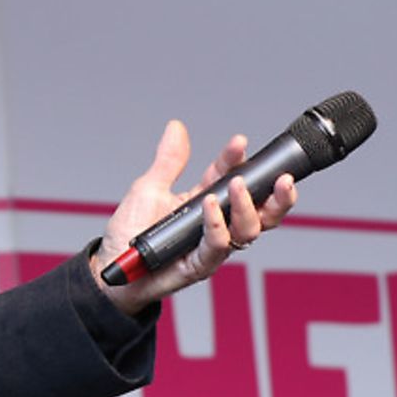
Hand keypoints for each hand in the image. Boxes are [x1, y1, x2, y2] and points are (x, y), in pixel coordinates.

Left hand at [91, 120, 297, 313]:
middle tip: (280, 177)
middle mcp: (216, 223)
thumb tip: (176, 127)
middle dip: (278, 194)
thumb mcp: (148, 188)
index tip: (239, 143)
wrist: (116, 270)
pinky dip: (217, 224)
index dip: (238, 160)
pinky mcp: (201, 264)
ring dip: (247, 205)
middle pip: (262, 211)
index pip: (232, 177)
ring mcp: (212, 244)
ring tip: (236, 185)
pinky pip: (218, 245)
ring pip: (249, 229)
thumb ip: (168, 161)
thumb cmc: (131, 232)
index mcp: (206, 200)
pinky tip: (210, 207)